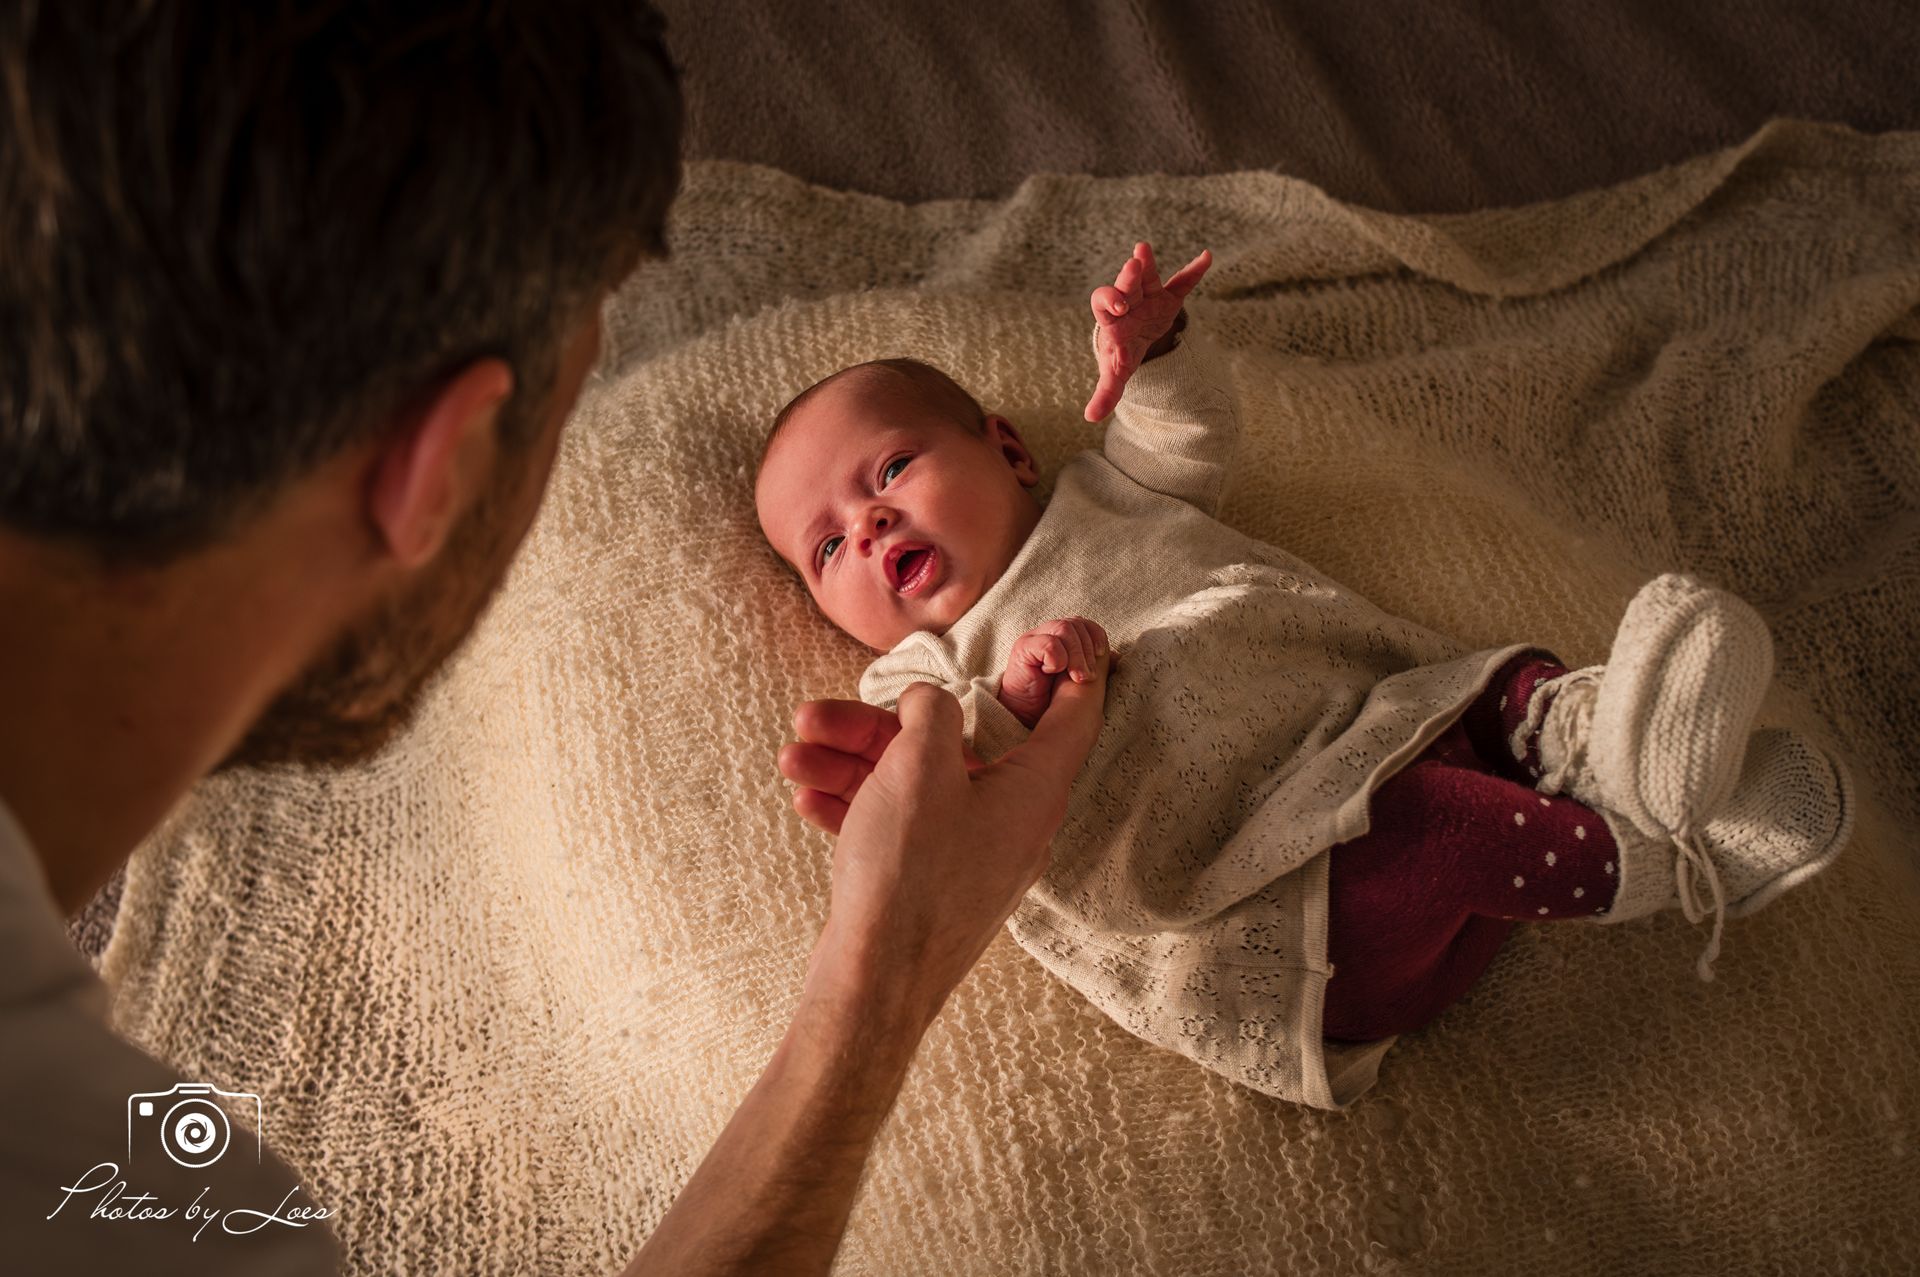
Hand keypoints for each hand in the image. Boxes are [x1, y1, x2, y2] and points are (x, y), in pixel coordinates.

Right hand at [776, 656, 1110, 1027]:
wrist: (873, 984)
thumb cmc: (908, 873)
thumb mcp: (920, 767)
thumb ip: (932, 713)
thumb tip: (932, 702)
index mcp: (1035, 789)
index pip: (1074, 714)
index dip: (1070, 667)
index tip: (1063, 633)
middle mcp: (1012, 819)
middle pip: (956, 743)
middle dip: (880, 722)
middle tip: (814, 713)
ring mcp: (972, 852)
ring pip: (915, 781)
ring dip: (849, 760)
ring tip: (793, 753)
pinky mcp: (933, 880)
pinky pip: (900, 823)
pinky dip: (855, 803)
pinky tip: (805, 795)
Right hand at [997, 616, 1109, 728]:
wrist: (1026, 715)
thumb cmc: (1051, 698)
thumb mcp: (1079, 679)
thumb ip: (1094, 665)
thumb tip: (1116, 657)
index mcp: (1062, 636)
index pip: (1084, 622)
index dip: (1096, 635)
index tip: (1102, 654)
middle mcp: (1048, 632)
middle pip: (1076, 624)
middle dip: (1087, 651)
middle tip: (1087, 677)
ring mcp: (1034, 637)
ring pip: (1064, 629)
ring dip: (1076, 656)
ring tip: (1077, 678)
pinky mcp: (1022, 647)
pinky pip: (1048, 643)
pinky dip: (1056, 658)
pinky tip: (1052, 672)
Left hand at [1084, 241, 1211, 421]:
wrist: (1136, 338)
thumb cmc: (1120, 353)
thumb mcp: (1115, 374)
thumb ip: (1106, 393)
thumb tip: (1090, 418)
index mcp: (1110, 319)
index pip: (1104, 306)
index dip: (1110, 305)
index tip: (1118, 310)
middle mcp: (1127, 302)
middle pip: (1123, 287)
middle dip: (1126, 280)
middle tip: (1131, 268)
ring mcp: (1147, 296)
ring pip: (1146, 278)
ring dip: (1147, 265)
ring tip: (1143, 250)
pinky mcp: (1168, 297)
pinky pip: (1181, 283)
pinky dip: (1193, 272)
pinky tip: (1206, 257)